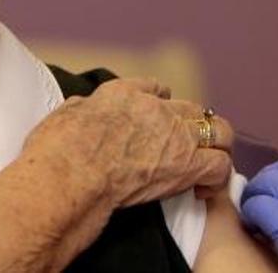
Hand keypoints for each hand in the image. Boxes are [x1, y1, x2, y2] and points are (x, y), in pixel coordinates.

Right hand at [22, 77, 234, 208]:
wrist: (71, 173)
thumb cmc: (57, 149)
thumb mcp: (63, 115)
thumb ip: (80, 110)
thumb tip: (82, 111)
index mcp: (123, 94)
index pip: (154, 87)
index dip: (161, 101)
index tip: (161, 114)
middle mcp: (156, 108)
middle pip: (192, 109)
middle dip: (194, 125)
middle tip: (188, 145)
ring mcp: (176, 135)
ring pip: (219, 131)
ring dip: (216, 147)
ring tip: (208, 164)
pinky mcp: (187, 164)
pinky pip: (220, 165)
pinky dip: (216, 178)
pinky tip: (203, 190)